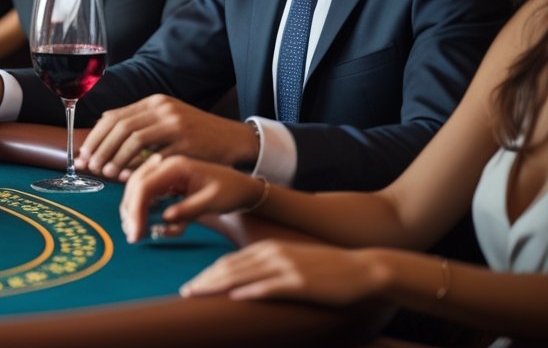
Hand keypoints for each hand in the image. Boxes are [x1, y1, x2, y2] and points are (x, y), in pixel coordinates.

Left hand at [76, 94, 259, 179]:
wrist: (233, 139)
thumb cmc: (195, 136)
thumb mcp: (165, 122)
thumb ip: (139, 125)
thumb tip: (102, 135)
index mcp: (154, 102)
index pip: (114, 116)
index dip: (95, 136)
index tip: (83, 154)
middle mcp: (162, 108)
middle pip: (120, 126)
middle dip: (100, 147)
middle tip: (89, 166)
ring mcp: (175, 124)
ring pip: (133, 138)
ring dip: (114, 156)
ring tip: (104, 172)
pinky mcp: (187, 142)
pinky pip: (154, 154)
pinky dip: (136, 166)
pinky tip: (127, 176)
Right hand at [119, 155, 264, 242]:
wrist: (244, 188)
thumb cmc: (231, 191)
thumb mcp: (213, 201)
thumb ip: (189, 209)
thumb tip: (164, 218)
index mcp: (176, 167)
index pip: (144, 186)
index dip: (136, 209)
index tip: (135, 233)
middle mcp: (167, 168)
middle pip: (136, 186)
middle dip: (131, 211)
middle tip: (133, 236)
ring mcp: (167, 177)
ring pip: (140, 192)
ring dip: (135, 213)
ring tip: (137, 234)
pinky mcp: (169, 187)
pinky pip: (151, 199)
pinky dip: (148, 214)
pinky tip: (156, 230)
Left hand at [179, 240, 383, 305]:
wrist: (362, 269)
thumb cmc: (328, 270)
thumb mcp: (294, 262)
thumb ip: (270, 268)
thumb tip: (248, 284)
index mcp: (270, 249)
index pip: (231, 262)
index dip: (209, 274)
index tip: (192, 286)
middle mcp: (273, 254)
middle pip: (230, 269)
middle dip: (205, 281)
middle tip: (184, 292)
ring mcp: (286, 268)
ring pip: (243, 277)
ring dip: (217, 286)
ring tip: (197, 295)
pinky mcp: (300, 283)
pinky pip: (270, 287)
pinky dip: (250, 292)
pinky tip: (235, 298)